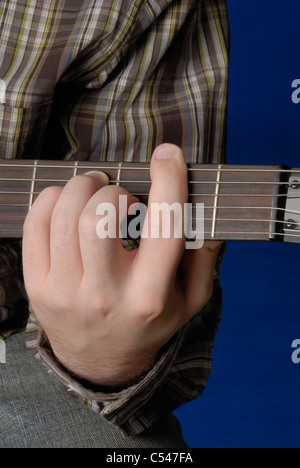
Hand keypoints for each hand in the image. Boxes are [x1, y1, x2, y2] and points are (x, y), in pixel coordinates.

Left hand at [23, 144, 221, 386]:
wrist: (101, 362)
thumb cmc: (148, 324)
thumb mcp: (190, 301)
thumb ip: (203, 258)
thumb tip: (205, 211)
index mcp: (150, 296)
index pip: (163, 228)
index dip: (168, 181)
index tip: (168, 155)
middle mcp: (105, 295)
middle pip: (100, 218)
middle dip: (113, 190)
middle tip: (120, 194)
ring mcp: (65, 291)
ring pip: (65, 215)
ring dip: (83, 188)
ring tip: (94, 192)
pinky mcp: (37, 285)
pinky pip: (35, 224)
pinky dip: (52, 199)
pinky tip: (68, 203)